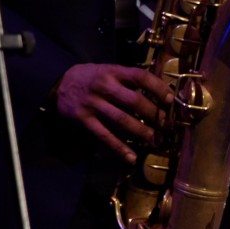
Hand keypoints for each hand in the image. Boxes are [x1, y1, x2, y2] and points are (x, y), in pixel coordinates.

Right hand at [52, 63, 172, 162]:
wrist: (57, 83)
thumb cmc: (90, 77)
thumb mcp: (108, 70)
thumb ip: (129, 79)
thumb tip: (161, 91)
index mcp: (112, 71)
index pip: (140, 76)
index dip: (158, 88)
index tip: (172, 100)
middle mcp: (103, 86)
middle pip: (134, 100)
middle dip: (155, 115)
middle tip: (168, 126)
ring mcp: (92, 103)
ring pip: (122, 119)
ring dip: (142, 132)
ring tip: (156, 140)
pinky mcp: (83, 118)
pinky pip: (104, 135)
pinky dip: (119, 147)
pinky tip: (131, 158)